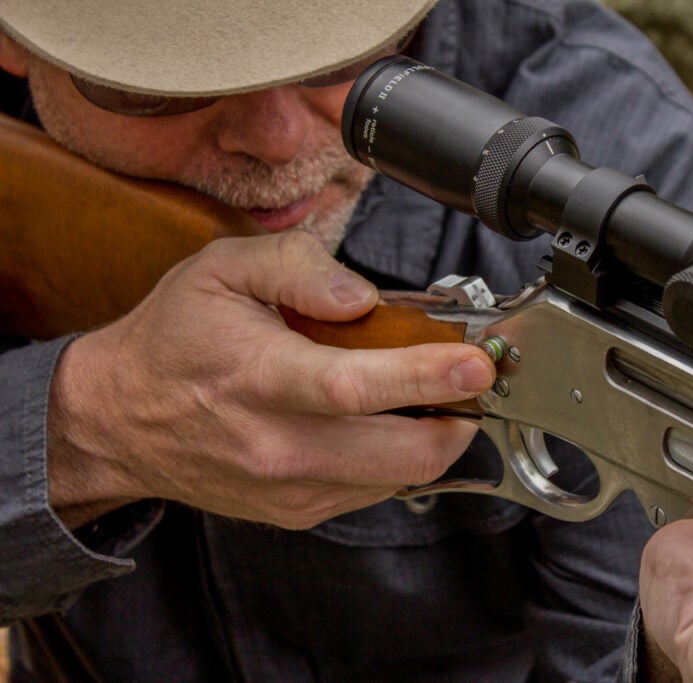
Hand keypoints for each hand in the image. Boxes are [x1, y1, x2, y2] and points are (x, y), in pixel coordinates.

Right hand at [46, 232, 494, 528]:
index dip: (425, 377)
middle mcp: (277, 446)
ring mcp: (290, 489)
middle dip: (457, 420)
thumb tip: (362, 296)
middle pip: (397, 453)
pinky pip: (375, 490)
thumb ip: (298, 266)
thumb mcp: (222, 271)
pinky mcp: (297, 512)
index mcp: (259, 378)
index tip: (476, 365)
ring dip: (431, 437)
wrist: (119, 422)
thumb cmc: (174, 341)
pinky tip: (377, 420)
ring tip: (421, 393)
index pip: (354, 387)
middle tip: (470, 382)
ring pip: (397, 477)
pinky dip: (396, 456)